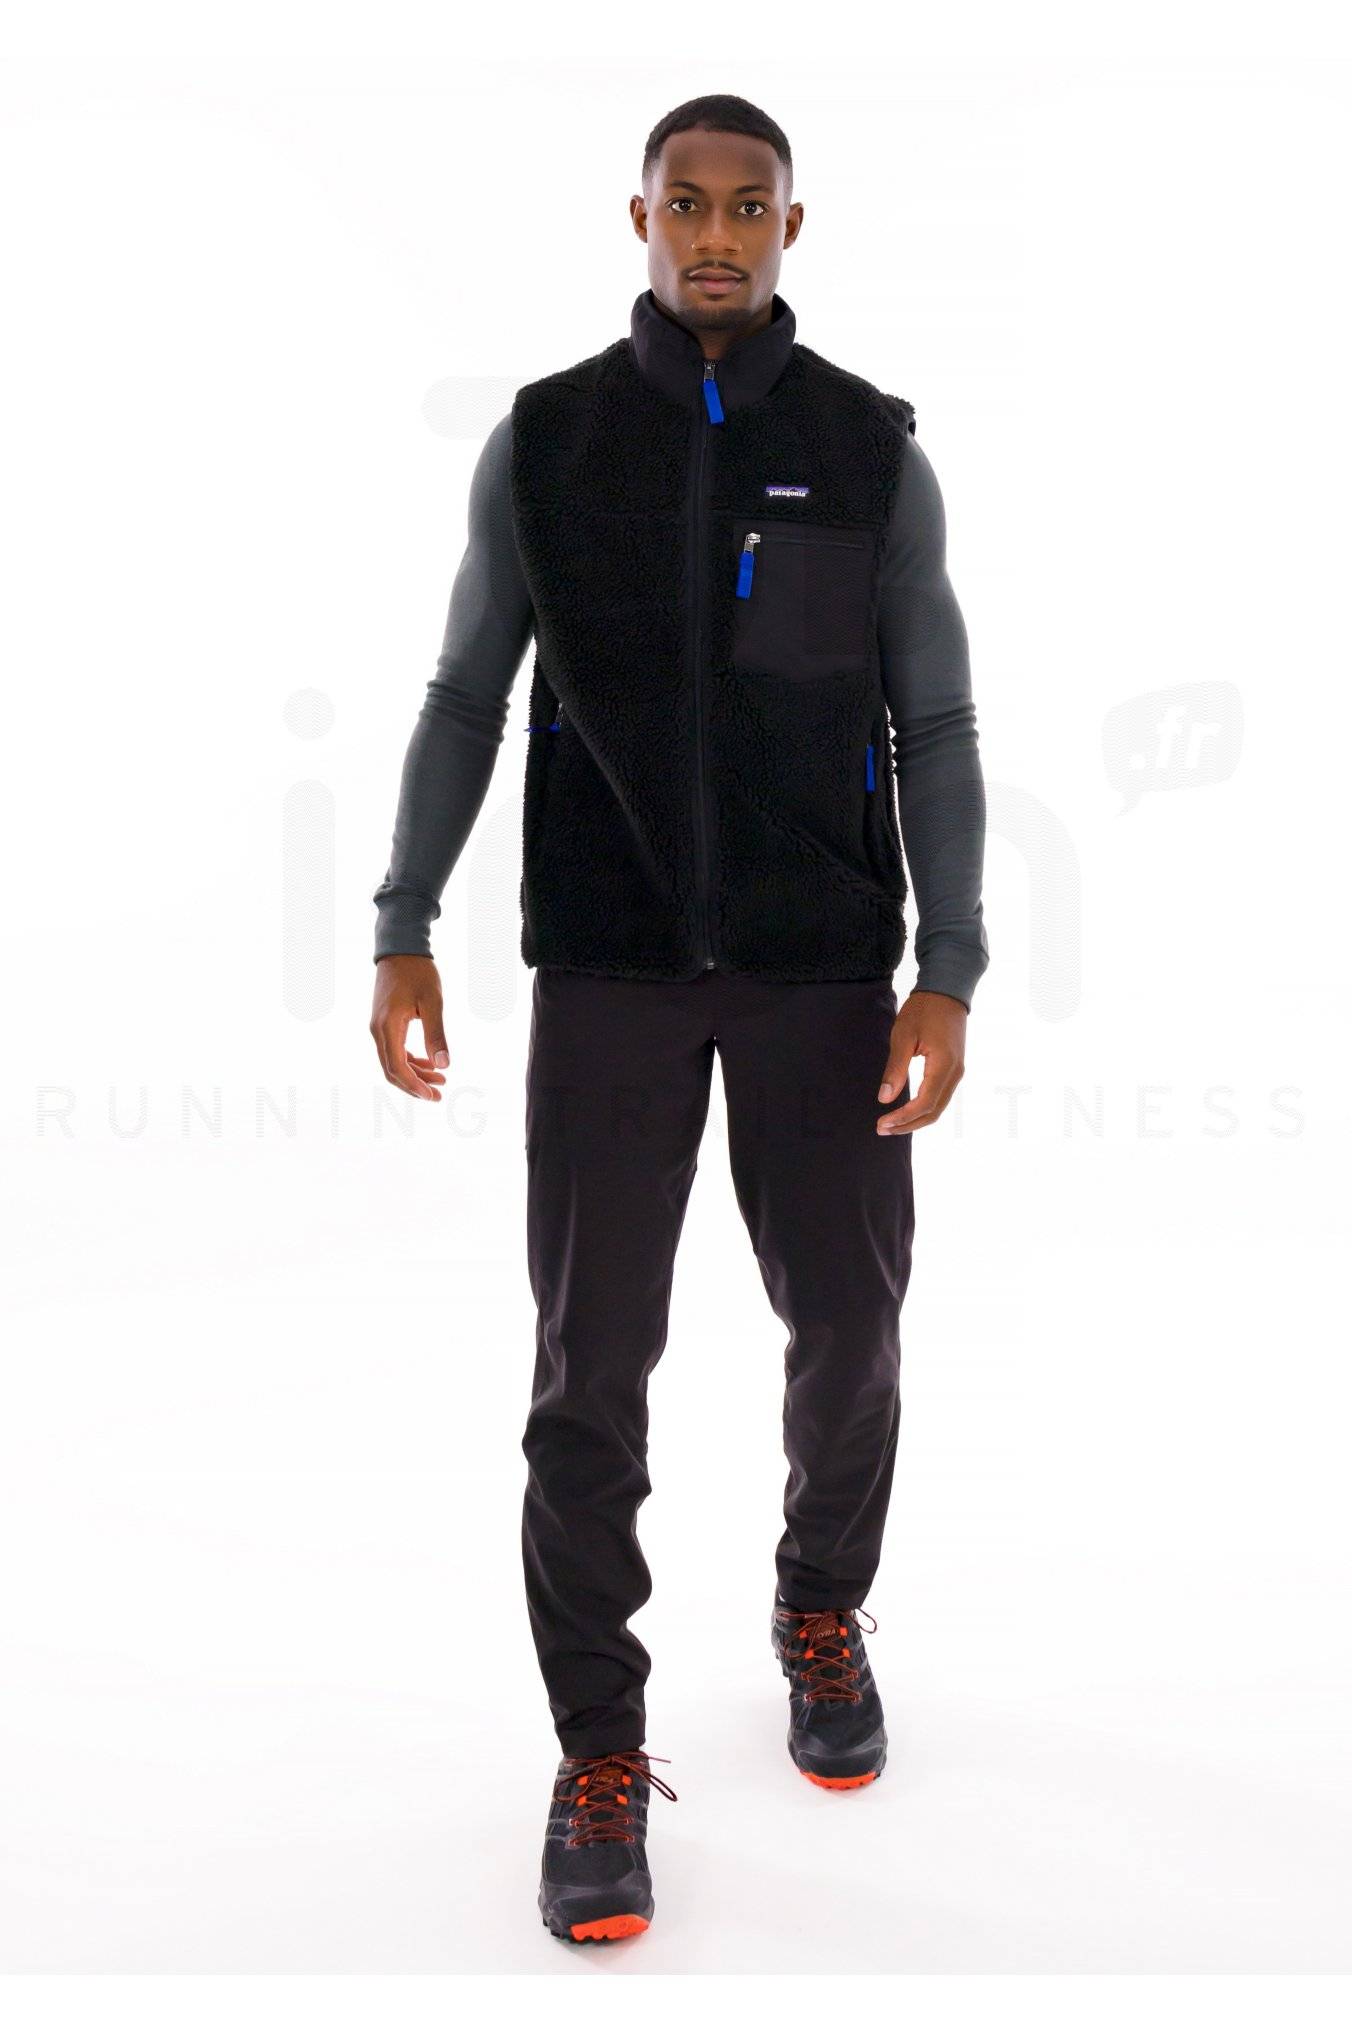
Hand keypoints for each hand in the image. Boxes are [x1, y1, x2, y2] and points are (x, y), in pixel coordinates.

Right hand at [370, 955, 448, 1102]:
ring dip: (414, 1074)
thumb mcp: (433, 1002)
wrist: (400, 949)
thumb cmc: (417, 972)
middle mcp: (378, 1030)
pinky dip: (409, 1060)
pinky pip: (394, 1049)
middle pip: (392, 1070)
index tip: (433, 1095)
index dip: (414, 1086)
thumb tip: (444, 1066)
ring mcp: (378, 1027)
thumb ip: (436, 1035)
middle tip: (439, 1094)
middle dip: (415, 1085)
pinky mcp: (384, 1023)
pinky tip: (428, 1063)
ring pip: (393, 1061)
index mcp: (387, 1027)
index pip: (397, 1067)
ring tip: (440, 1080)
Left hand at [875, 990, 966, 1133]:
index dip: (902, 1118)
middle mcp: (956, 1073)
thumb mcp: (903, 1036)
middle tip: (882, 1129)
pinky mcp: (955, 1068)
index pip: (924, 1104)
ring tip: (891, 1124)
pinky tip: (907, 1110)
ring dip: (916, 1119)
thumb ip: (895, 1069)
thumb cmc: (924, 1009)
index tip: (882, 1122)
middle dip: (908, 1125)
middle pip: (933, 1112)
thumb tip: (885, 1099)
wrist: (948, 990)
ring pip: (938, 1107)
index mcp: (944, 1066)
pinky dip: (924, 1108)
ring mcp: (957, 1072)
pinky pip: (941, 1097)